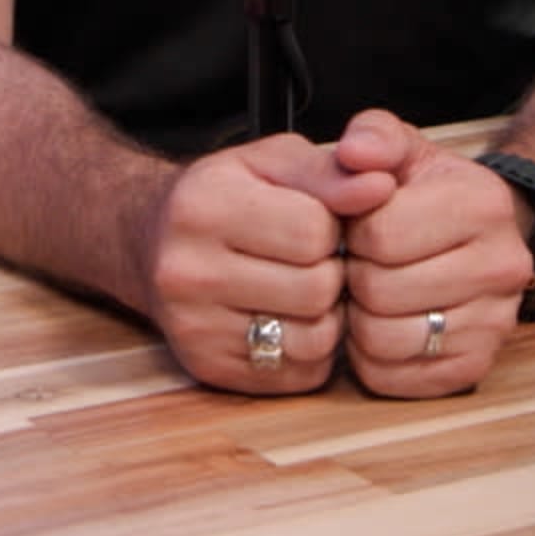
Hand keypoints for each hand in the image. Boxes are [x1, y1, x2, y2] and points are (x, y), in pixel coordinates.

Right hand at [134, 134, 398, 393]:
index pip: (313, 232)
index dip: (331, 227)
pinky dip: (309, 349)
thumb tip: (382, 186)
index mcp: (203, 206)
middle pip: (316, 290)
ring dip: (325, 316)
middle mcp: (186, 271)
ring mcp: (193, 328)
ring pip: (313, 340)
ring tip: (303, 288)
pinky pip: (299, 373)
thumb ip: (332, 172)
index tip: (316, 221)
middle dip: (330, 272)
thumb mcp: (274, 162)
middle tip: (312, 259)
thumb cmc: (227, 194)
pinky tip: (287, 318)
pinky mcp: (208, 369)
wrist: (152, 242)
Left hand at [328, 110, 534, 397]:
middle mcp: (502, 266)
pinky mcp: (475, 367)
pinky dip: (372, 358)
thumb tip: (354, 152)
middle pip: (378, 292)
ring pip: (382, 341)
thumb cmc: (427, 194)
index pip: (380, 233)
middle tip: (363, 263)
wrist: (480, 237)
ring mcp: (495, 323)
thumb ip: (373, 137)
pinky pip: (393, 378)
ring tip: (370, 294)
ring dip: (359, 320)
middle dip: (355, 276)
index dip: (353, 231)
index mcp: (482, 203)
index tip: (361, 224)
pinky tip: (383, 325)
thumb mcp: (403, 148)